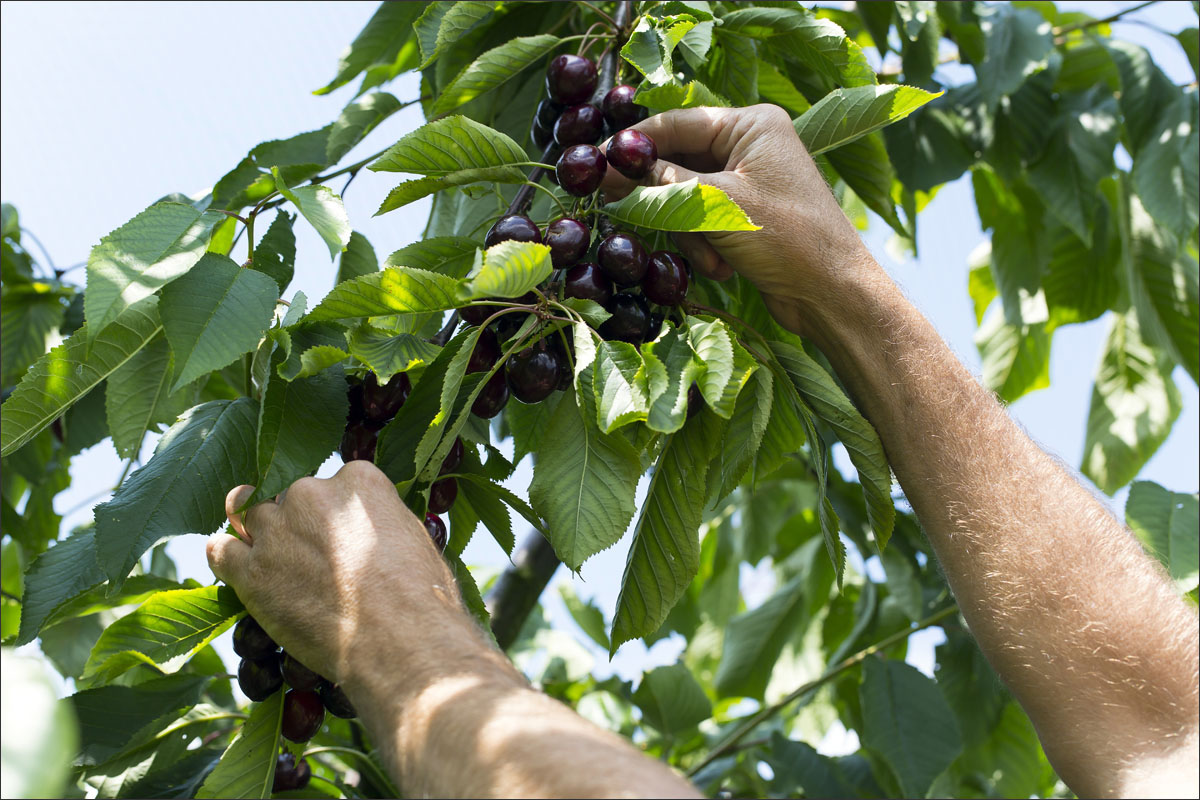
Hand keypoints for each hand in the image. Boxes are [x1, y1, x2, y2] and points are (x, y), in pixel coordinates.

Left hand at [207, 461, 478, 685]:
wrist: (400, 643)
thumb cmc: (423, 601)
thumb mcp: (414, 542)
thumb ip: (383, 524)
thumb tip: (374, 536)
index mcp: (358, 481)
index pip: (335, 482)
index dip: (337, 512)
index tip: (343, 535)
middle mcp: (311, 493)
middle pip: (292, 496)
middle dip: (300, 523)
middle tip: (312, 559)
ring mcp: (277, 530)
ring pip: (249, 513)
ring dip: (259, 534)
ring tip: (274, 563)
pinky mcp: (250, 571)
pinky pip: (220, 550)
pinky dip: (227, 557)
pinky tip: (240, 572)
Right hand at [600, 105, 881, 339]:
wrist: (831, 294)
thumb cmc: (787, 239)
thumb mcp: (718, 206)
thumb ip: (661, 185)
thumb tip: (609, 169)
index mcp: (751, 125)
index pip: (677, 122)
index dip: (634, 144)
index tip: (596, 165)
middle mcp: (749, 147)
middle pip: (678, 161)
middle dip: (664, 198)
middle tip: (625, 212)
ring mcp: (747, 182)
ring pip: (685, 197)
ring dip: (688, 231)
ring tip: (708, 255)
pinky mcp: (744, 217)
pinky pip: (701, 220)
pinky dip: (703, 245)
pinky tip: (721, 267)